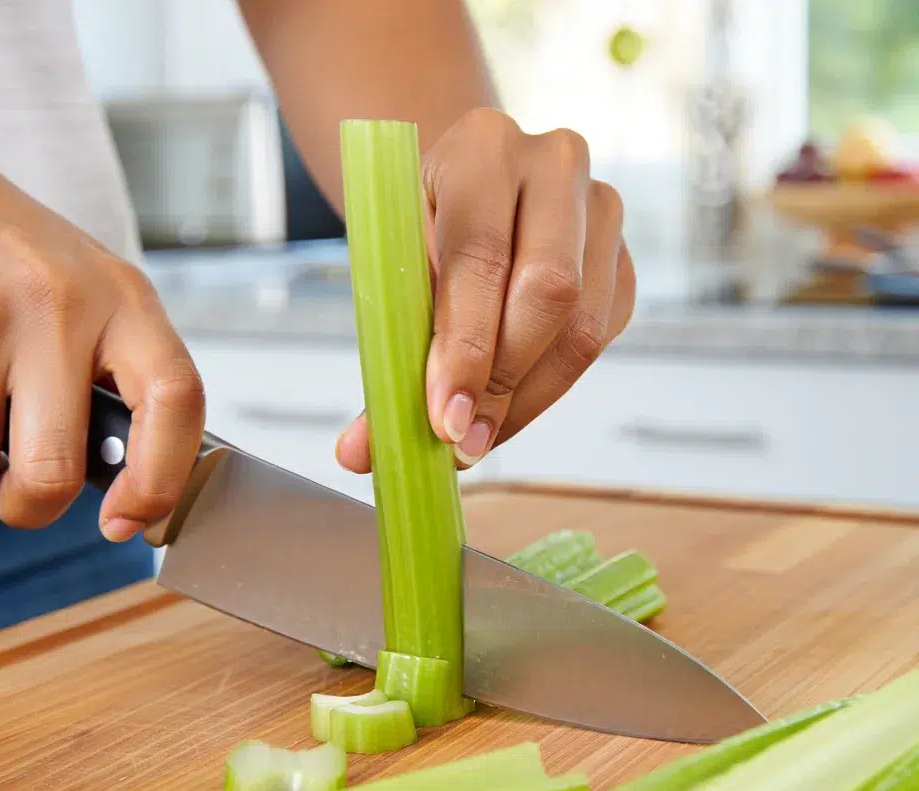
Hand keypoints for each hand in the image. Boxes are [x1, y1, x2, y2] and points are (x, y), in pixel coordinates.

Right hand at [0, 111, 204, 539]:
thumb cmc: (7, 253)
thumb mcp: (90, 293)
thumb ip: (115, 375)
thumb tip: (130, 487)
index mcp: (122, 298)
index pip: (175, 401)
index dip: (162, 480)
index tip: (130, 519)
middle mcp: (56, 305)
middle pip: (53, 472)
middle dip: (30, 506)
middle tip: (19, 488)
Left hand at [336, 107, 634, 472]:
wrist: (471, 190)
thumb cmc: (425, 232)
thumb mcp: (392, 268)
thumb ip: (384, 357)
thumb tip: (357, 453)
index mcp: (482, 146)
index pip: (481, 253)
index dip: (465, 345)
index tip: (444, 417)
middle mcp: (554, 163)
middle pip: (549, 289)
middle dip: (501, 379)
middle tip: (461, 439)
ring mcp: (601, 210)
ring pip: (582, 326)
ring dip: (527, 398)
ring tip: (478, 439)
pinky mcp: (623, 260)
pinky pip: (597, 341)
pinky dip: (548, 389)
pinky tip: (508, 409)